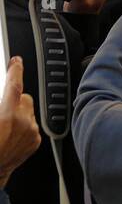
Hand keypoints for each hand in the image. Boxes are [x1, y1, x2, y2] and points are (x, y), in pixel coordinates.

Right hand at [0, 57, 40, 188]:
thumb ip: (0, 104)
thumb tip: (3, 98)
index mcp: (7, 114)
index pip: (14, 86)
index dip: (16, 71)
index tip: (16, 62)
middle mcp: (23, 122)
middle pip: (24, 98)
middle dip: (14, 100)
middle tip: (2, 111)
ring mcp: (31, 132)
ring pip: (29, 112)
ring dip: (19, 114)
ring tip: (4, 128)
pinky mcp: (36, 142)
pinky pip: (32, 125)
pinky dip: (23, 127)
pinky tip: (10, 136)